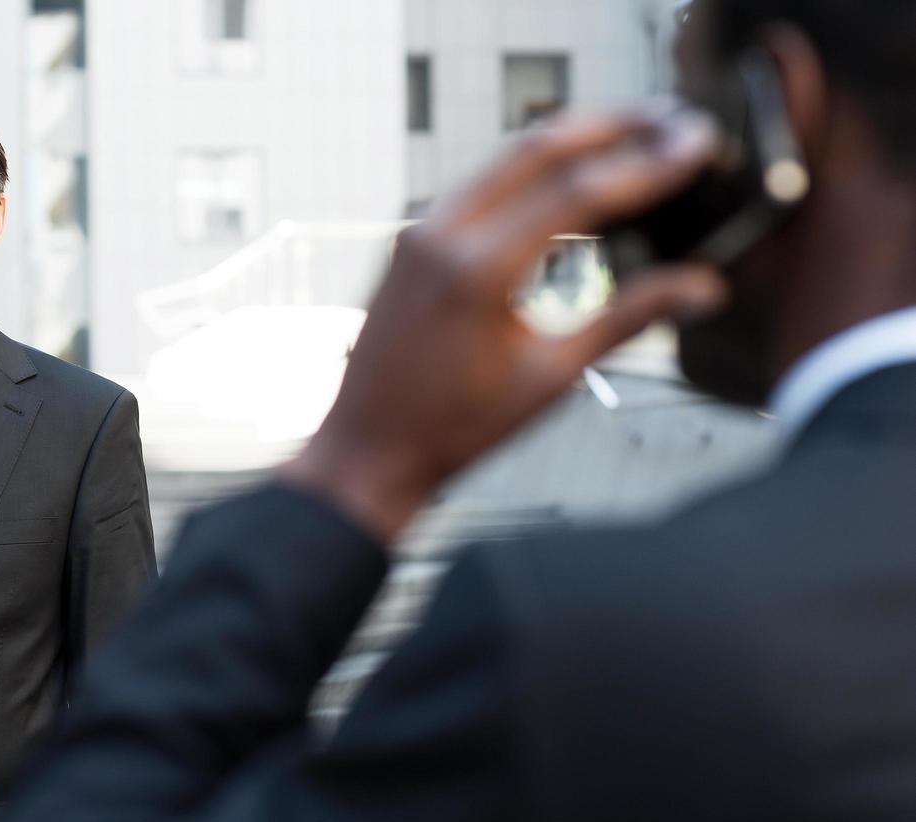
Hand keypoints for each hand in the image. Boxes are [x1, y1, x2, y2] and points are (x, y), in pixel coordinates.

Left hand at [280, 109, 729, 541]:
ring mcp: (417, 233)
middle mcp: (439, 235)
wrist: (368, 452)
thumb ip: (626, 320)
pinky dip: (529, 174)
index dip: (648, 163)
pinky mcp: (410, 241)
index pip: (579, 190)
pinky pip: (478, 186)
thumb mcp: (550, 378)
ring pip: (505, 160)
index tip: (697, 144)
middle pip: (539, 149)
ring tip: (634, 138)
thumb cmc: (452, 429)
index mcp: (476, 270)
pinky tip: (568, 180)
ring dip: (571, 143)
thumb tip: (703, 288)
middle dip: (614, 127)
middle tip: (674, 120)